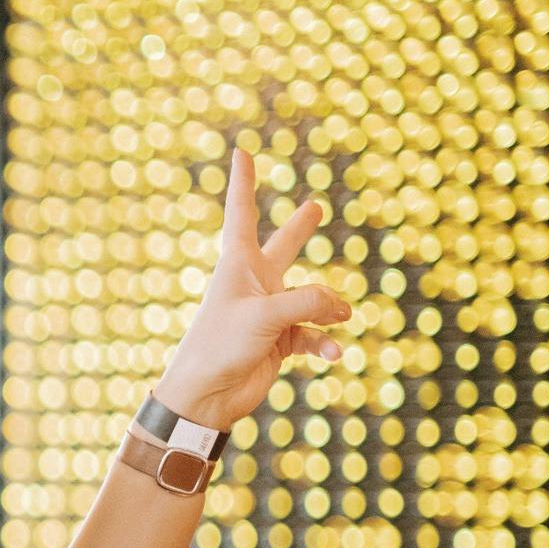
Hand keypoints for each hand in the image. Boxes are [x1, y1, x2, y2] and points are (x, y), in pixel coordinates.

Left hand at [154, 147, 351, 429]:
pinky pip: (314, 335)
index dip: (244, 181)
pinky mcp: (279, 340)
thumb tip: (343, 307)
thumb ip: (310, 302)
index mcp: (238, 264)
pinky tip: (332, 354)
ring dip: (330, 309)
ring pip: (313, 298)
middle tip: (314, 208)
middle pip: (283, 247)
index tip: (242, 152)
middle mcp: (254, 283)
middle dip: (301, 229)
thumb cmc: (221, 346)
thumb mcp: (267, 315)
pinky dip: (325, 343)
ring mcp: (269, 311)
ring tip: (341, 317)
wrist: (205, 395)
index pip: (243, 212)